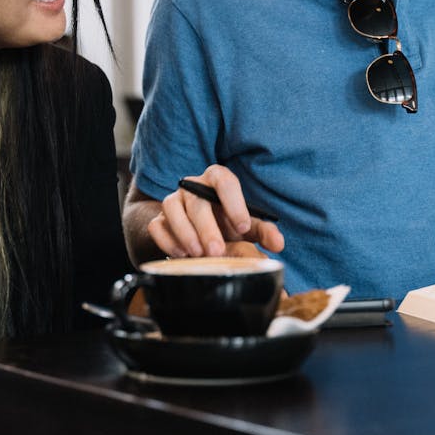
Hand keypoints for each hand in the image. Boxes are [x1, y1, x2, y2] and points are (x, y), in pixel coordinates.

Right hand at [147, 164, 284, 258]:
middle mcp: (192, 186)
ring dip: (185, 232)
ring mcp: (173, 201)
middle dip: (207, 227)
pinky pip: (156, 225)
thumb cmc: (226, 223)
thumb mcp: (247, 226)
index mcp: (216, 180)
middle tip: (217, 250)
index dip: (234, 202)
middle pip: (197, 200)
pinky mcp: (158, 219)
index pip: (223, 180)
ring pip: (171, 207)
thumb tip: (278, 243)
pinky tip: (181, 254)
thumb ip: (264, 231)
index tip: (244, 226)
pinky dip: (167, 240)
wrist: (197, 230)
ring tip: (198, 254)